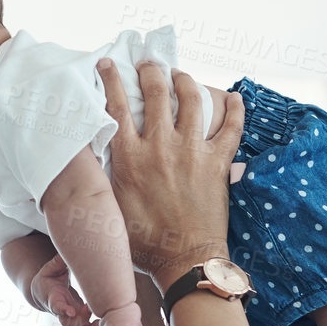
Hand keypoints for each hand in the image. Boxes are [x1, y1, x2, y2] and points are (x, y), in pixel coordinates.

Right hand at [29, 254, 100, 325]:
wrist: (43, 293)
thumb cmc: (49, 279)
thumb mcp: (51, 268)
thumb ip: (59, 261)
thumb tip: (69, 247)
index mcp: (54, 298)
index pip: (57, 306)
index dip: (63, 310)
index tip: (71, 311)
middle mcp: (62, 313)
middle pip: (68, 324)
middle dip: (80, 321)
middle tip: (91, 311)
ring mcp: (70, 320)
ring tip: (100, 325)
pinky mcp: (78, 323)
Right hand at [95, 59, 244, 291]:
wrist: (184, 261)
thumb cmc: (144, 243)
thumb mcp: (110, 208)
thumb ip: (104, 177)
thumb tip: (91, 157)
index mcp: (130, 158)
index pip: (116, 107)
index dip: (111, 80)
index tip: (108, 64)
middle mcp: (160, 148)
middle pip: (156, 94)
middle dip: (151, 71)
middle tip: (148, 64)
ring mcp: (192, 153)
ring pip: (191, 101)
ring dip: (184, 81)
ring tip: (179, 74)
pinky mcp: (217, 164)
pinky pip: (231, 128)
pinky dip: (235, 110)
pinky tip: (234, 97)